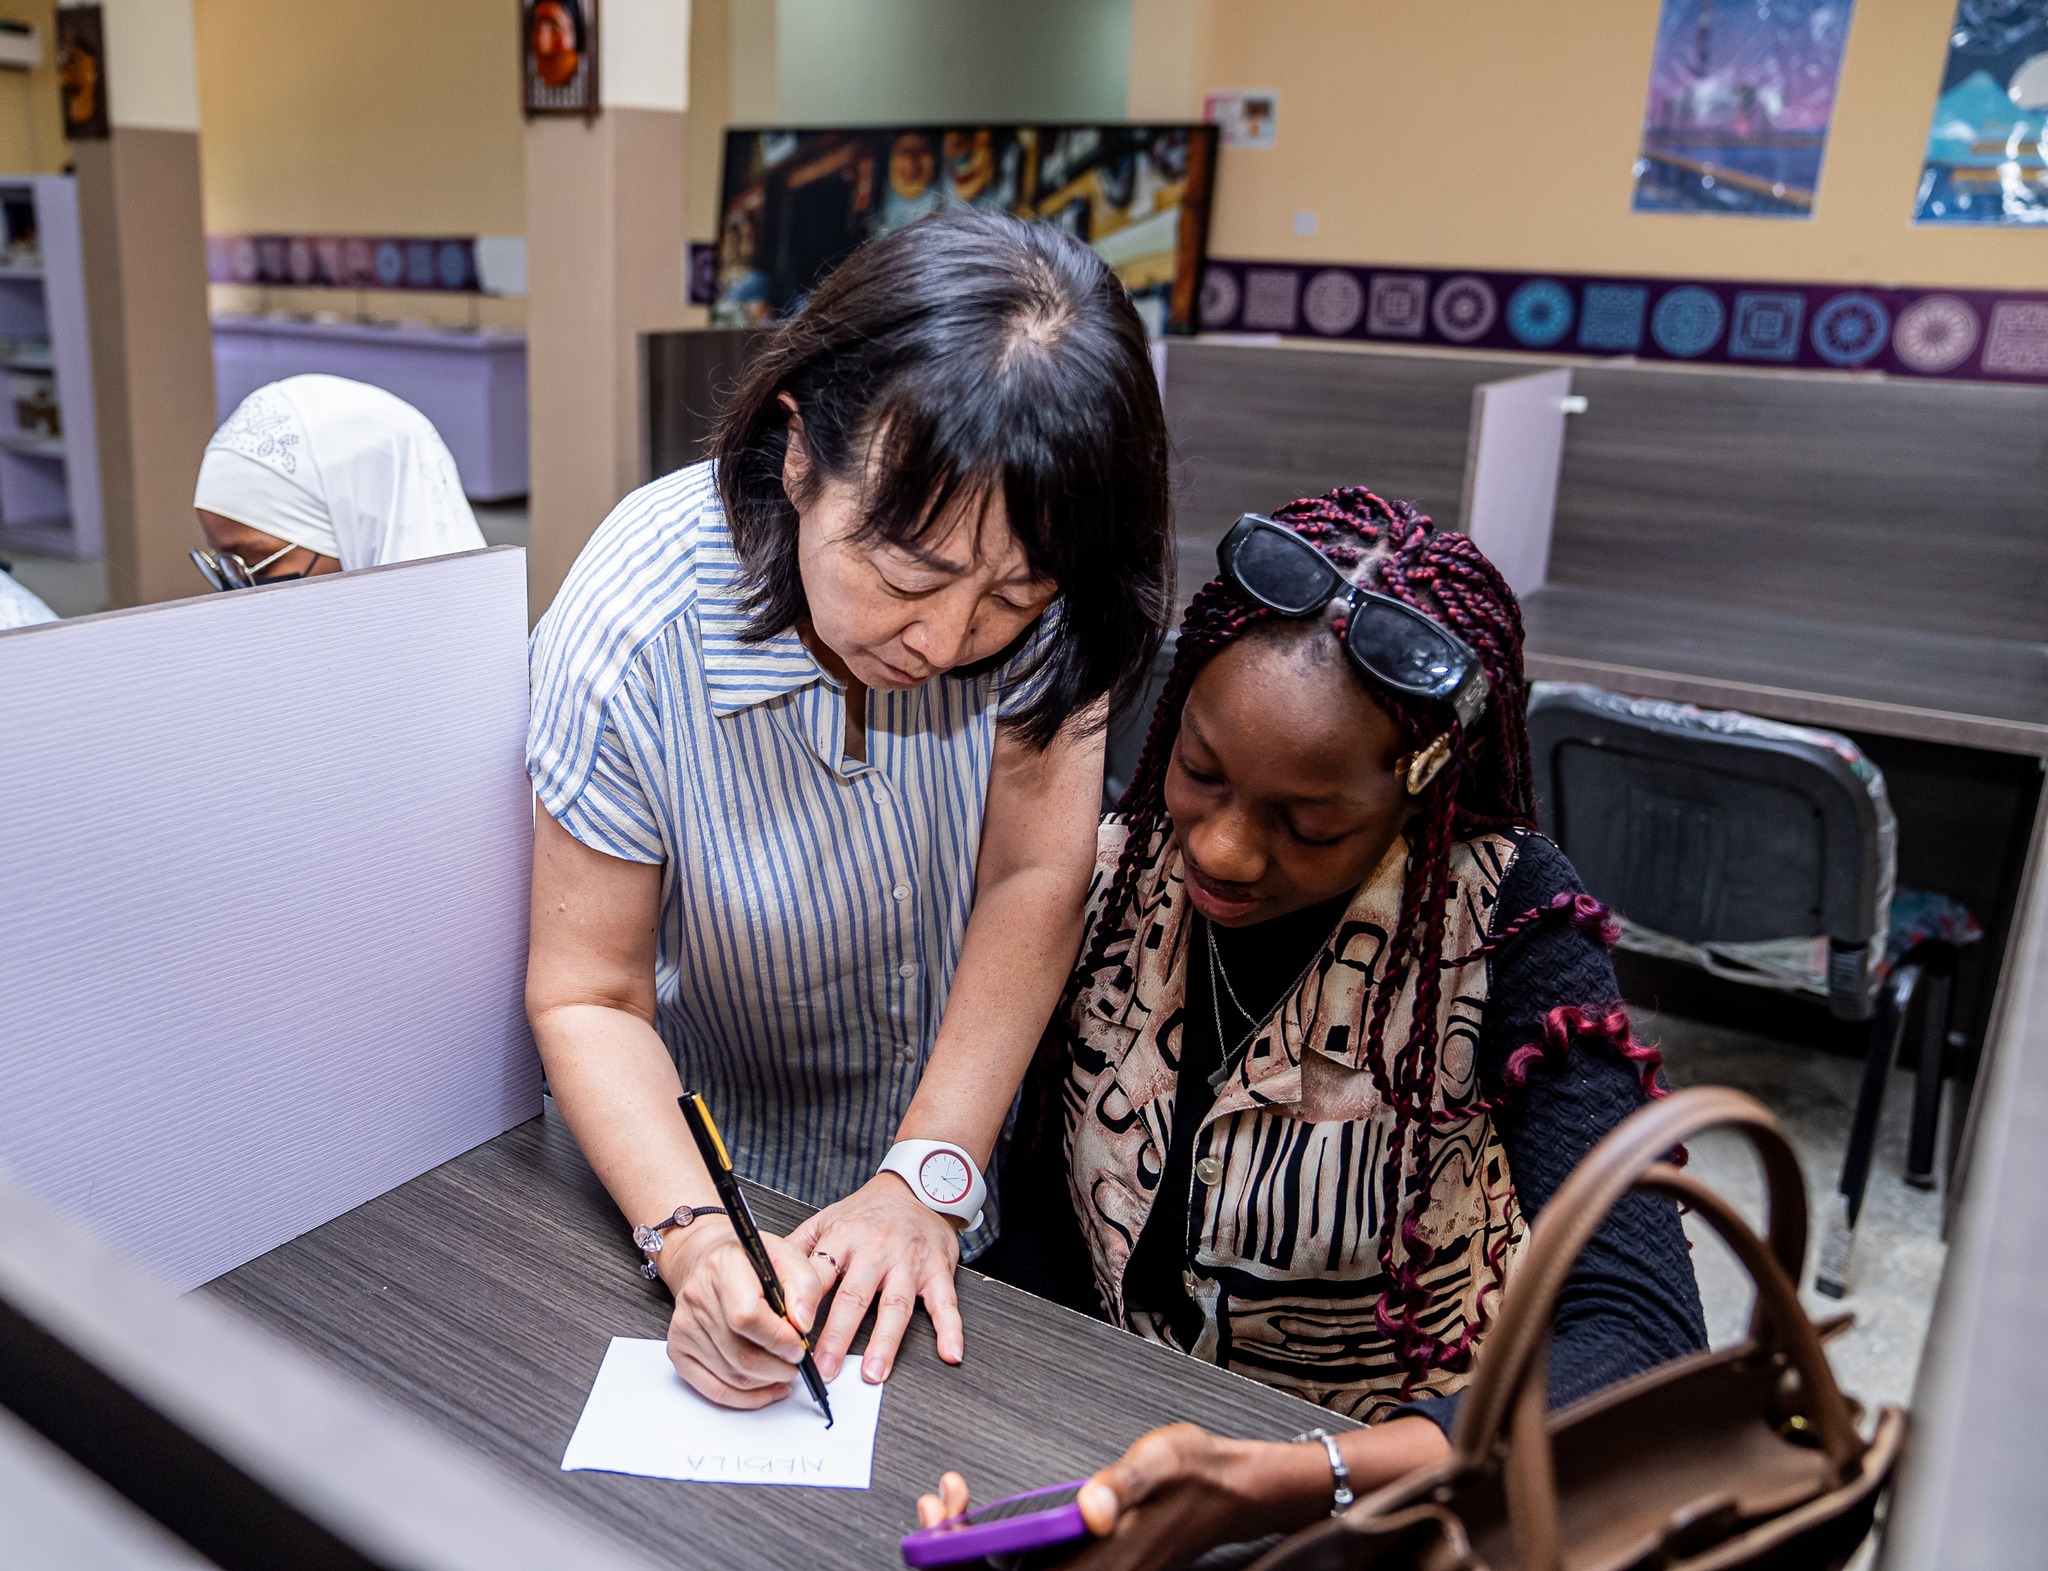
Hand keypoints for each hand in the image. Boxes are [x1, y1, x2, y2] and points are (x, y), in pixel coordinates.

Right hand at [658, 1218, 828, 1407]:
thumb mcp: (787, 1255)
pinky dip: (745, 1398)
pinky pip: (713, 1389)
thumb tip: (803, 1324)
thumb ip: (804, 1285)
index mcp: (723, 1267)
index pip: (746, 1316)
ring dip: (766, 1383)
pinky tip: (766, 1389)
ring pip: (730, 1375)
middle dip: (778, 1367)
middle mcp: (697, 1297)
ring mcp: (684, 1327)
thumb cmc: (749, 1259)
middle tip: (797, 1363)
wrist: (707, 1259)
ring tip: (785, 1371)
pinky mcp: (679, 1350)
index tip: (799, 1345)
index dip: (777, 1339)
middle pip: (740, 1353)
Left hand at [790, 1172, 963, 1382]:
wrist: (917, 1187)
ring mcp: (909, 1261)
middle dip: (838, 1336)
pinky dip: (951, 1329)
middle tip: (825, 1370)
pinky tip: (950, 1353)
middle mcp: (875, 1249)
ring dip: (886, 1342)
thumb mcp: (826, 1219)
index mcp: (842, 1237)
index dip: (804, 1306)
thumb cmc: (867, 1212)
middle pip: (855, 1296)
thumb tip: (762, 1277)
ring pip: (896, 1304)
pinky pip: (945, 1302)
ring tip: (873, 1373)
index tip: (792, 1335)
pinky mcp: (938, 1270)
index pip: (818, 1276)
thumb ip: (796, 1250)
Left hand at [914, 1419, 1448, 1570]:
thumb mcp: (1157, 1462)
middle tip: (939, 1505)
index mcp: (1097, 1563)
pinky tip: (980, 1517)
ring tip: (950, 1507)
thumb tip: (1092, 1507)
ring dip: (967, 1549)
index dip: (959, 1557)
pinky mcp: (1086, 1565)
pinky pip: (1025, 1569)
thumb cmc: (1194, 1473)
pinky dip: (992, 1547)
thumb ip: (1122, 1485)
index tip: (942, 1513)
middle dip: (952, 1551)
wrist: (1229, 1488)